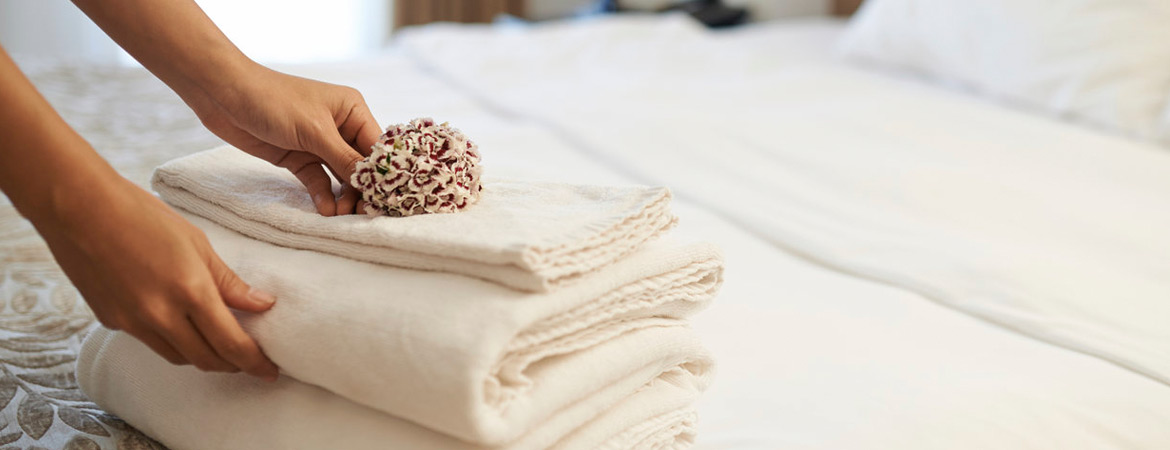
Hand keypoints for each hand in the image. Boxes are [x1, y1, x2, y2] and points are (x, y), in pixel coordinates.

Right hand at [35, 174, 279, 379]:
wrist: (78, 208)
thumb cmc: (142, 216)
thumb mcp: (197, 243)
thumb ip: (229, 282)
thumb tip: (263, 305)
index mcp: (190, 291)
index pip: (231, 343)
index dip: (255, 362)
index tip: (270, 371)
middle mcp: (161, 315)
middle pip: (206, 360)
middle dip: (233, 365)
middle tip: (250, 360)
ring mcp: (132, 322)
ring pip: (178, 357)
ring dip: (203, 357)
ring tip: (220, 345)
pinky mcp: (111, 321)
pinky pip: (151, 342)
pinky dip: (173, 341)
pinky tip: (180, 326)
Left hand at [183, 66, 381, 215]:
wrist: (224, 96)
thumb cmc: (274, 101)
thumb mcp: (315, 131)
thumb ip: (344, 159)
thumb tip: (373, 181)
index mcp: (352, 110)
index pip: (377, 146)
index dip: (384, 172)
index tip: (388, 197)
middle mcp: (340, 127)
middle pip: (361, 165)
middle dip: (363, 188)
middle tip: (363, 212)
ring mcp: (319, 144)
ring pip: (341, 176)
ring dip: (343, 196)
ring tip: (342, 214)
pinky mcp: (299, 158)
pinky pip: (318, 181)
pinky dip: (323, 195)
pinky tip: (326, 210)